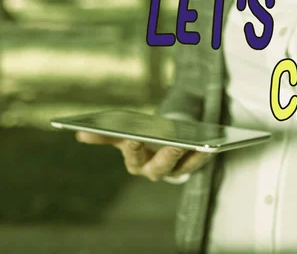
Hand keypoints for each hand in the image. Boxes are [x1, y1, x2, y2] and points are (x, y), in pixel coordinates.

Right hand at [76, 132, 213, 181]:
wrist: (165, 144)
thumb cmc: (143, 140)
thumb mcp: (126, 135)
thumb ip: (106, 135)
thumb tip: (79, 133)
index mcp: (136, 163)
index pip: (132, 158)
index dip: (132, 149)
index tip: (133, 138)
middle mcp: (154, 171)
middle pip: (159, 168)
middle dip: (165, 158)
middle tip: (173, 145)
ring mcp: (174, 170)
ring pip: (181, 168)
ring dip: (187, 157)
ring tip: (192, 143)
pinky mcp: (192, 166)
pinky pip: (199, 163)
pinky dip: (202, 155)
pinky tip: (208, 144)